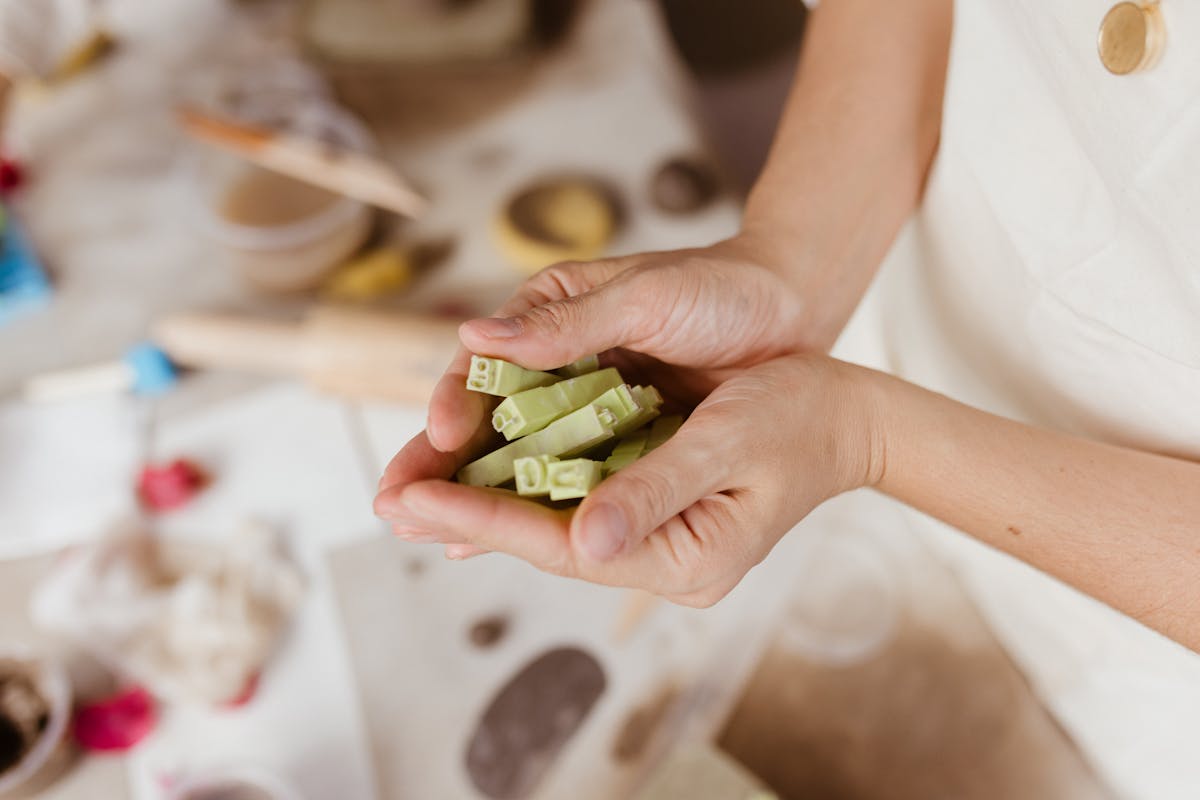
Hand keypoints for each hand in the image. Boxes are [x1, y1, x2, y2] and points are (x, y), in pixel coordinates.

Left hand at [374, 354, 883, 604]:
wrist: (846, 413)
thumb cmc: (799, 416)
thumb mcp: (730, 443)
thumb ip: (656, 492)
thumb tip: (581, 543)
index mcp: (684, 557)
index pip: (562, 543)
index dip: (483, 518)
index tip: (411, 499)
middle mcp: (661, 558)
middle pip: (546, 541)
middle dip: (465, 515)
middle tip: (387, 498)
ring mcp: (654, 535)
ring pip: (552, 522)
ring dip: (483, 504)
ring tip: (411, 492)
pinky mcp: (648, 505)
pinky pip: (572, 501)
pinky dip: (522, 488)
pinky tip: (477, 486)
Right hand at [376, 234, 819, 558]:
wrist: (790, 314)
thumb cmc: (720, 291)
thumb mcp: (647, 297)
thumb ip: (568, 324)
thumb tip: (476, 335)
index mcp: (548, 312)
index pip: (484, 361)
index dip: (457, 402)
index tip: (445, 440)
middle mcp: (553, 359)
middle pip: (485, 416)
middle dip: (438, 462)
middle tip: (394, 506)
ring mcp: (581, 402)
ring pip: (515, 454)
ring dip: (472, 494)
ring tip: (428, 536)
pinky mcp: (611, 437)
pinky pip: (561, 475)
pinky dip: (528, 506)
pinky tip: (488, 542)